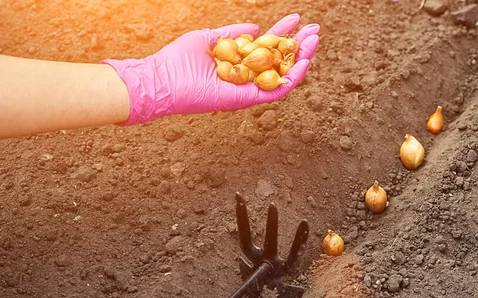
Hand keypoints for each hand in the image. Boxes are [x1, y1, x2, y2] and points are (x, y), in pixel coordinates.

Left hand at [103, 14, 319, 125]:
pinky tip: (305, 61)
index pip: (266, 46)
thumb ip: (234, 33)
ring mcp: (248, 89)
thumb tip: (255, 27)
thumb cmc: (178, 60)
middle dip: (299, 44)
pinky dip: (293, 78)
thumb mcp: (210, 37)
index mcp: (238, 62)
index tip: (296, 18)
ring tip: (315, 40)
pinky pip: (276, 91)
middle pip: (280, 61)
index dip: (283, 32)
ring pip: (283, 76)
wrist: (161, 80)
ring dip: (302, 59)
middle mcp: (246, 77)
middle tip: (315, 29)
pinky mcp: (247, 100)